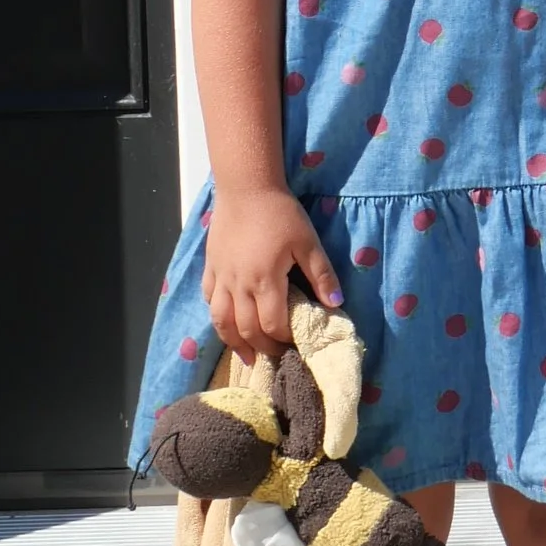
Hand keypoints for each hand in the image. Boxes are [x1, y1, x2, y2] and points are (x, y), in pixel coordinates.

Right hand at [203, 186, 340, 361]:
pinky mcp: (210, 268)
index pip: (273, 324)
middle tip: (277, 356)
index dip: (285, 339)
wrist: (246, 187)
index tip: (297, 345)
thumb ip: (321, 275)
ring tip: (247, 357)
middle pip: (246, 329)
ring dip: (234, 344)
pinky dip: (218, 317)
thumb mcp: (308, 242)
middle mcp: (239, 286)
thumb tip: (336, 305)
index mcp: (265, 281)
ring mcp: (221, 278)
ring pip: (221, 321)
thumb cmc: (280, 213)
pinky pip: (209, 300)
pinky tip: (226, 323)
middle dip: (262, 348)